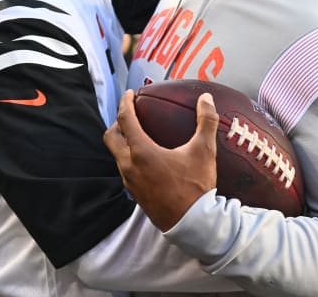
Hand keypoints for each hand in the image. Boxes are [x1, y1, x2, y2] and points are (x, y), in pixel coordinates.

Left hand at [104, 90, 216, 230]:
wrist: (192, 224)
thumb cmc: (196, 187)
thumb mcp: (204, 151)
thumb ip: (206, 121)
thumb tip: (206, 98)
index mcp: (141, 152)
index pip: (125, 120)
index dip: (125, 103)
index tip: (130, 94)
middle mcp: (129, 166)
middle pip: (111, 137)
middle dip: (117, 123)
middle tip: (131, 115)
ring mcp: (130, 181)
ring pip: (116, 155)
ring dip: (122, 142)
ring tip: (138, 135)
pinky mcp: (134, 193)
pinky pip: (124, 169)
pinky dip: (129, 158)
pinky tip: (146, 159)